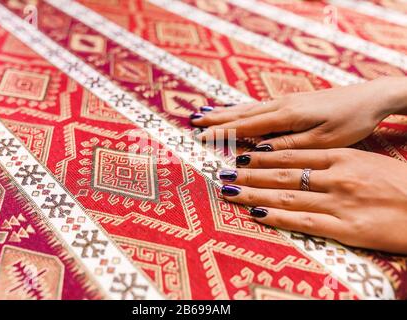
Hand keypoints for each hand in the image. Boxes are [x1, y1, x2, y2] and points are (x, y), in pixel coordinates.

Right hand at [193, 77, 406, 149]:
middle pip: (241, 113)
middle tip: (192, 122)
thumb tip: (258, 151)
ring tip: (205, 113)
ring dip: (225, 112)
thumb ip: (288, 146)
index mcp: (286, 117)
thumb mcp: (321, 141)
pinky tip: (237, 110)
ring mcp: (285, 101)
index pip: (246, 126)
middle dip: (216, 118)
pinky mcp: (292, 101)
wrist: (371, 98)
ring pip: (248, 107)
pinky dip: (242, 109)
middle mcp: (281, 105)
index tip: (200, 136)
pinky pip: (259, 106)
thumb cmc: (350, 121)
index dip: (222, 132)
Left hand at [219, 148, 406, 253]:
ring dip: (254, 193)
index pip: (292, 155)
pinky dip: (275, 217)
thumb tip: (302, 161)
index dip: (262, 156)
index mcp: (342, 157)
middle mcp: (336, 177)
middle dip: (249, 173)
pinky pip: (302, 221)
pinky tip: (255, 214)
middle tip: (223, 173)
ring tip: (230, 191)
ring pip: (286, 196)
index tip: (240, 155)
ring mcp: (339, 202)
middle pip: (282, 174)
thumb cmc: (400, 183)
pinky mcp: (345, 227)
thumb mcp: (366, 160)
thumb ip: (333, 160)